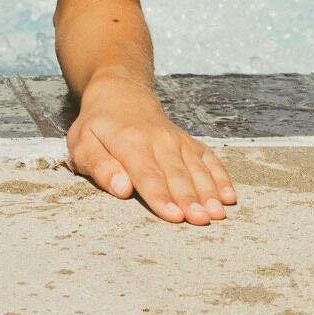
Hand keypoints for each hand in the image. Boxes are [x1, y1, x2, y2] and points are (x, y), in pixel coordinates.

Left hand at [64, 86, 235, 225]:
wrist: (121, 94)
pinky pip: (209, 160)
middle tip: (202, 220)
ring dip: (209, 192)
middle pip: (176, 174)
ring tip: (218, 213)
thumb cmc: (98, 126)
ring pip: (196, 168)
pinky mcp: (190, 143)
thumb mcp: (83, 144)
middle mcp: (158, 139)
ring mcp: (178, 140)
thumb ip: (101, 167)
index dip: (161, 197)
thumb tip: (121, 188)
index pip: (147, 174)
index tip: (174, 216)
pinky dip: (221, 177)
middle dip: (190, 199)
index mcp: (129, 141)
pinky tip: (230, 195)